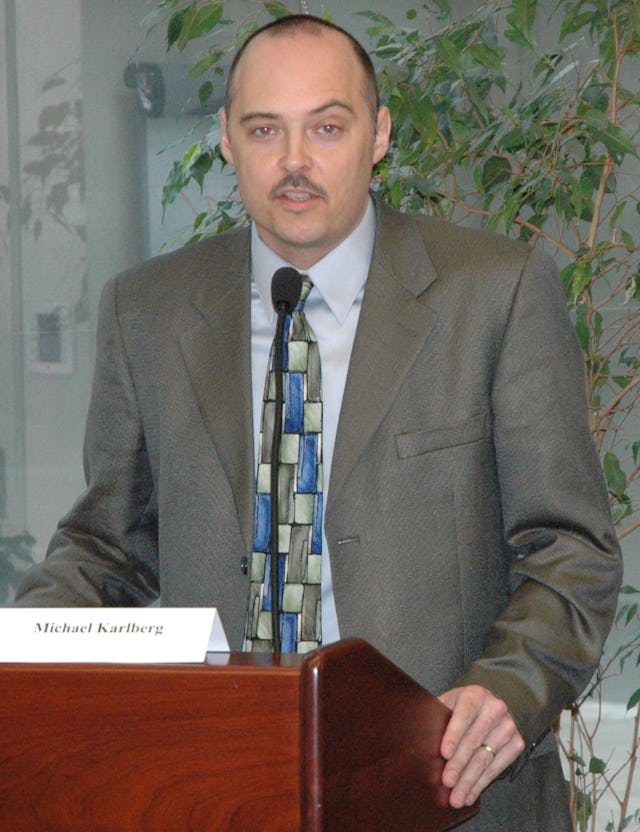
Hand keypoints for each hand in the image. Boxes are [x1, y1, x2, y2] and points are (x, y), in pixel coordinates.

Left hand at [437, 685, 524, 807]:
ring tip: (456, 797)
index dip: (453, 734)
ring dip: (469, 781)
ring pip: (485, 758)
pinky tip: (469, 794)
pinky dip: (481, 784)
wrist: (490, 706)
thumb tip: (417, 739)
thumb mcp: (447, 704)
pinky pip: (497, 768)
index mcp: (475, 695)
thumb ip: (435, 716)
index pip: (463, 715)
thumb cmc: (460, 709)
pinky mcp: (517, 743)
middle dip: (459, 764)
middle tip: (447, 782)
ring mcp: (508, 726)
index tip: (444, 753)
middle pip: (474, 740)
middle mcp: (495, 708)